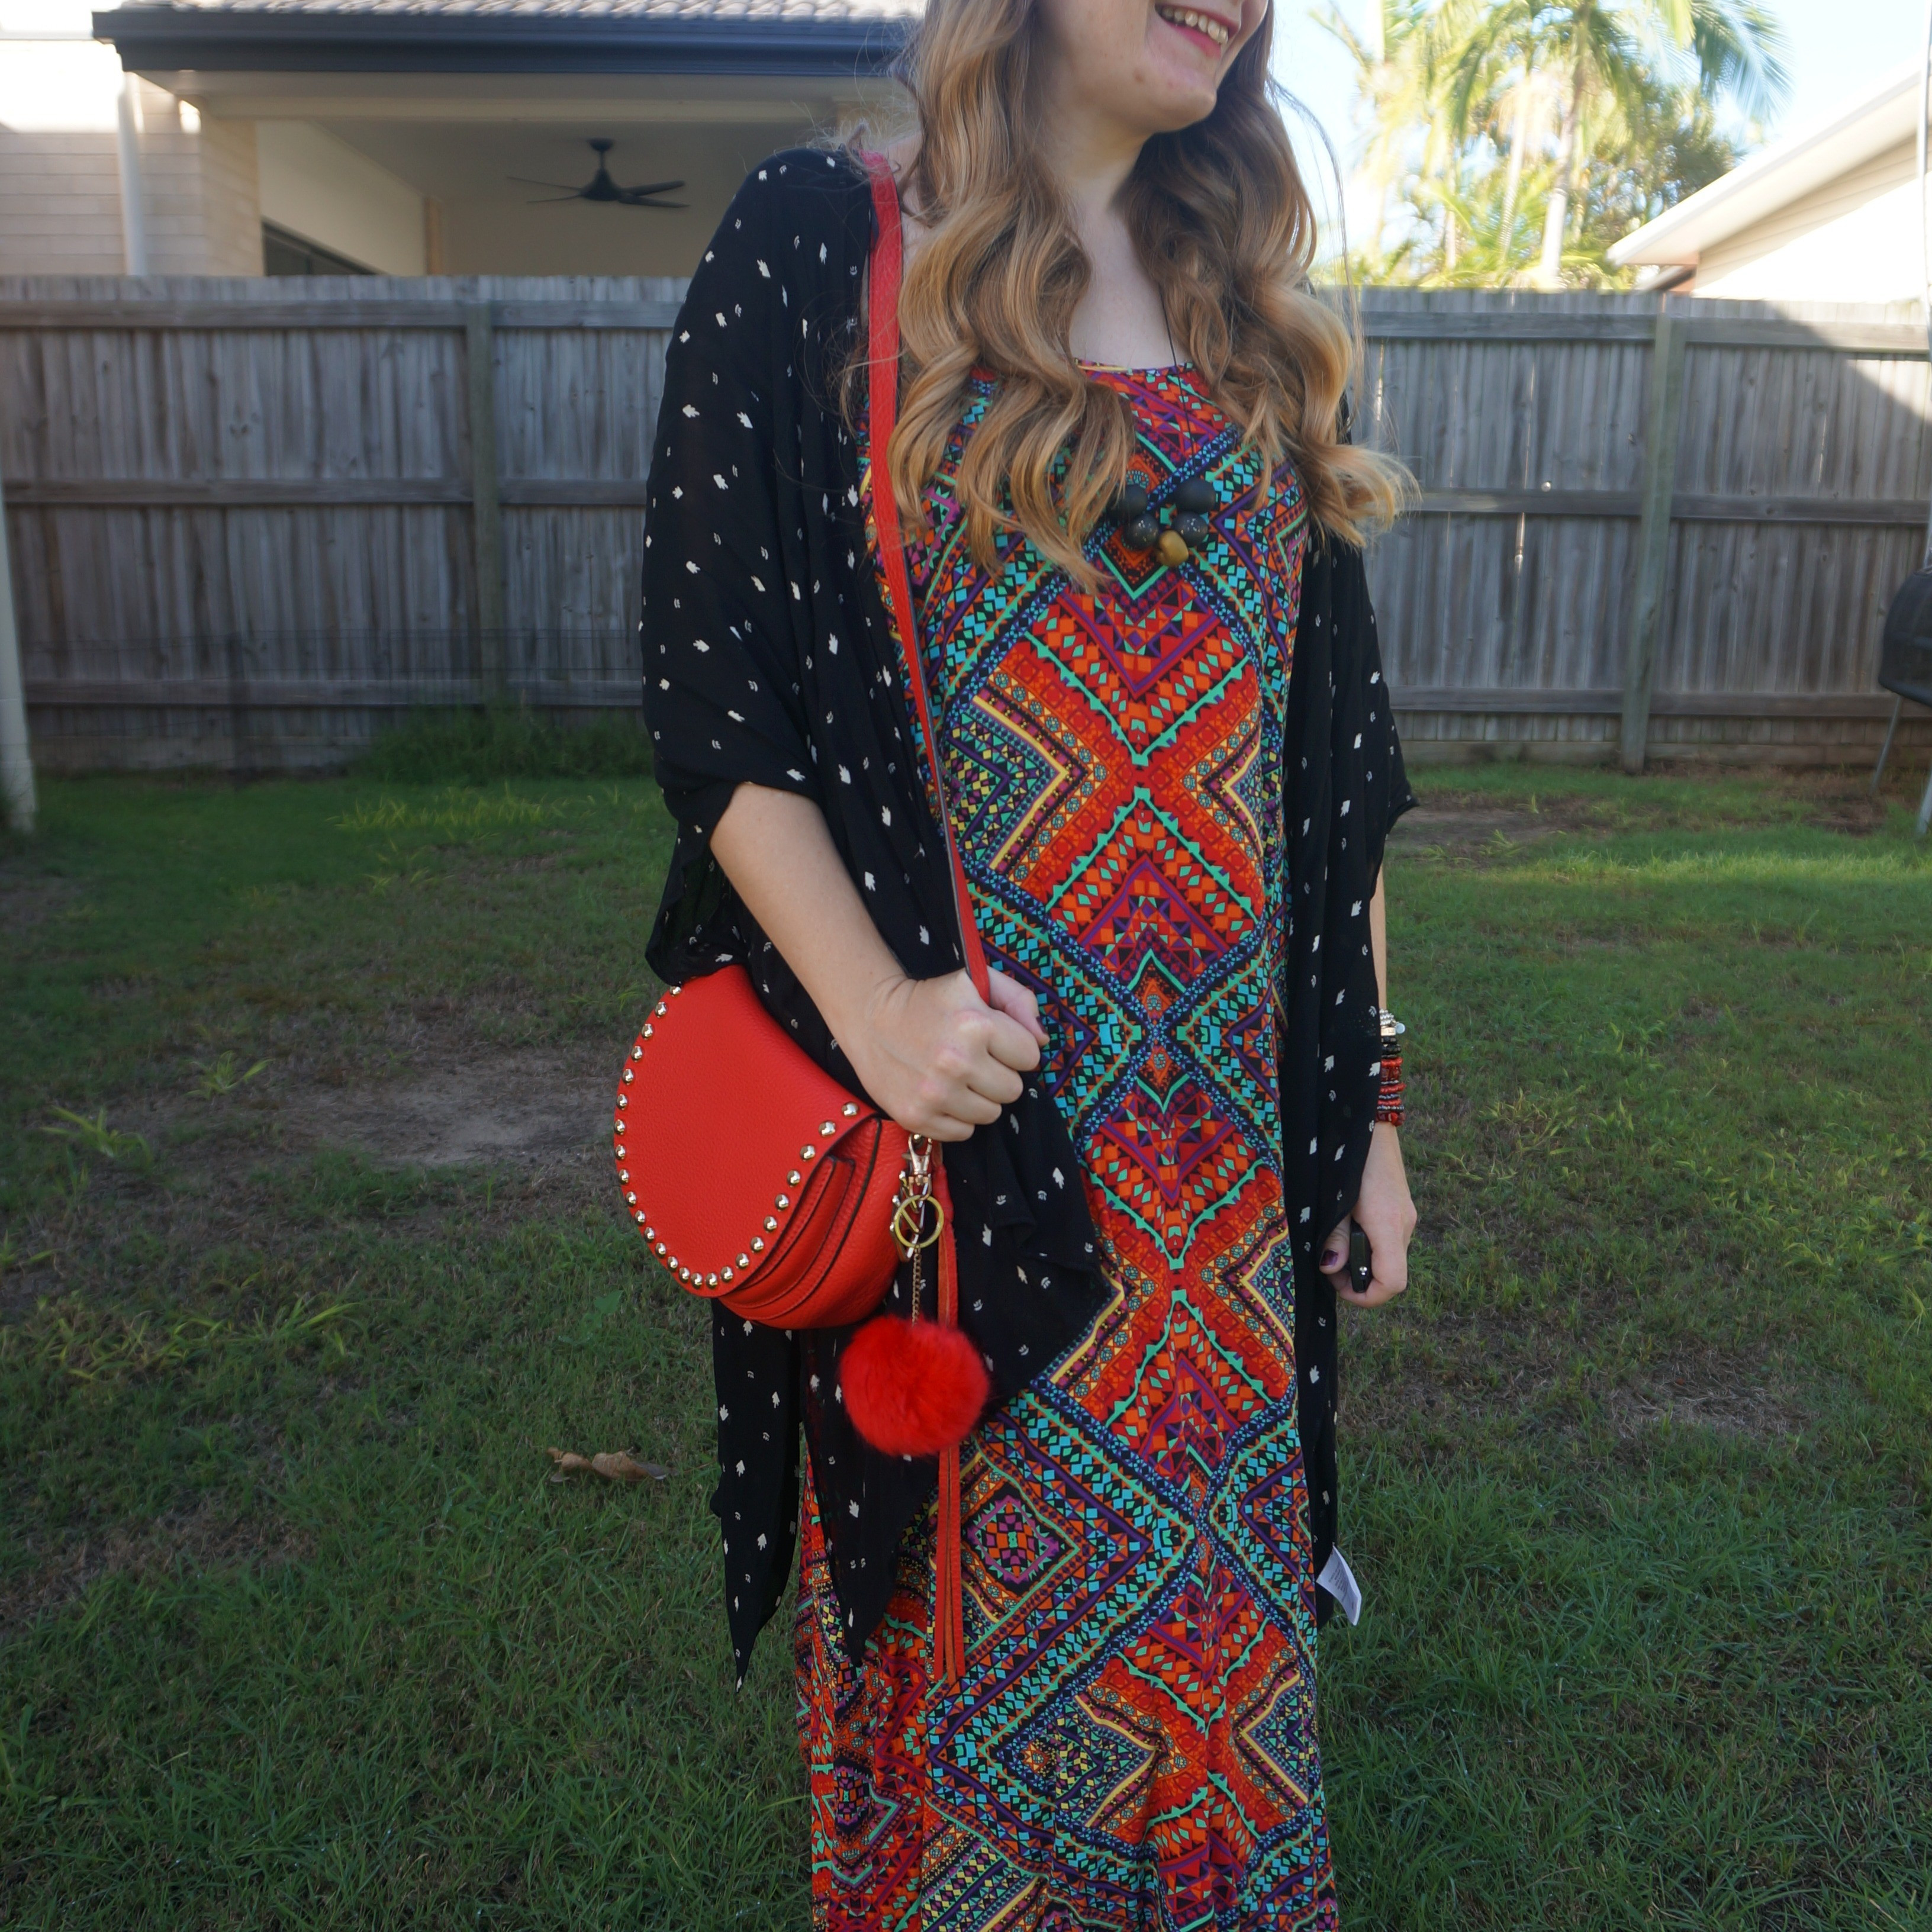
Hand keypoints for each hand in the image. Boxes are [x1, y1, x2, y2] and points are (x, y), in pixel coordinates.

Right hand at [839, 968, 1046, 1141]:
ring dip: (979, 1097)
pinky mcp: (917, 1116)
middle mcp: (957, 1062)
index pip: (1030, 1057)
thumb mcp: (975, 981)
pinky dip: (957, 1117)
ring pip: (991, 1114)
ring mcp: (935, 1094)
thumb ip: (1019, 1001)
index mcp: (976, 1025)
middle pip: (1013, 1090)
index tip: (993, 1041)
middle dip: (999, 1074)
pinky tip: (942, 1093)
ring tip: (957, 1076)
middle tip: (974, 1059)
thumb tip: (1042, 1042)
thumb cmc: (929, 1000)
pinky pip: (963, 1132)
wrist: (869, 1017)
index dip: (1014, 1048)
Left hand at [1320, 1123, 1415, 1308]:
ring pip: (1389, 1258)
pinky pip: (1389, 1241)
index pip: (1392, 1282)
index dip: (1366, 1296)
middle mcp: (1404, 1225)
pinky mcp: (1401, 1208)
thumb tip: (1331, 1268)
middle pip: (1390, 1274)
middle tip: (1327, 1266)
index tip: (1338, 1286)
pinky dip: (1369, 1246)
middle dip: (1358, 1280)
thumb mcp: (1333, 1199)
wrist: (1368, 1122)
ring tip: (1333, 1245)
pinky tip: (1347, 1229)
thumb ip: (1335, 1235)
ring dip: (1363, 1262)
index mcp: (1388, 1225)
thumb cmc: (1346, 1158)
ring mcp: (1406, 1217)